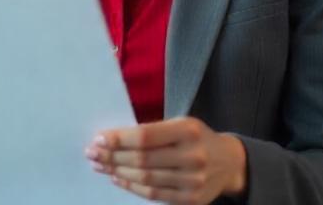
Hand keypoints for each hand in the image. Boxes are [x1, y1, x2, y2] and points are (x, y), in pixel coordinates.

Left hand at [86, 117, 246, 203]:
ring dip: (117, 172)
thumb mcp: (181, 124)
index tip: (98, 139)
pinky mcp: (191, 199)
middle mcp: (193, 156)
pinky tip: (118, 178)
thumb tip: (113, 139)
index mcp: (189, 130)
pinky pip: (154, 195)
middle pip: (142, 159)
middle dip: (112, 156)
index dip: (119, 139)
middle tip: (92, 153)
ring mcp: (193, 181)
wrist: (229, 162)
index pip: (145, 136)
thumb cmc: (197, 138)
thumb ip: (153, 131)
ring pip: (145, 179)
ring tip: (101, 165)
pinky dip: (132, 187)